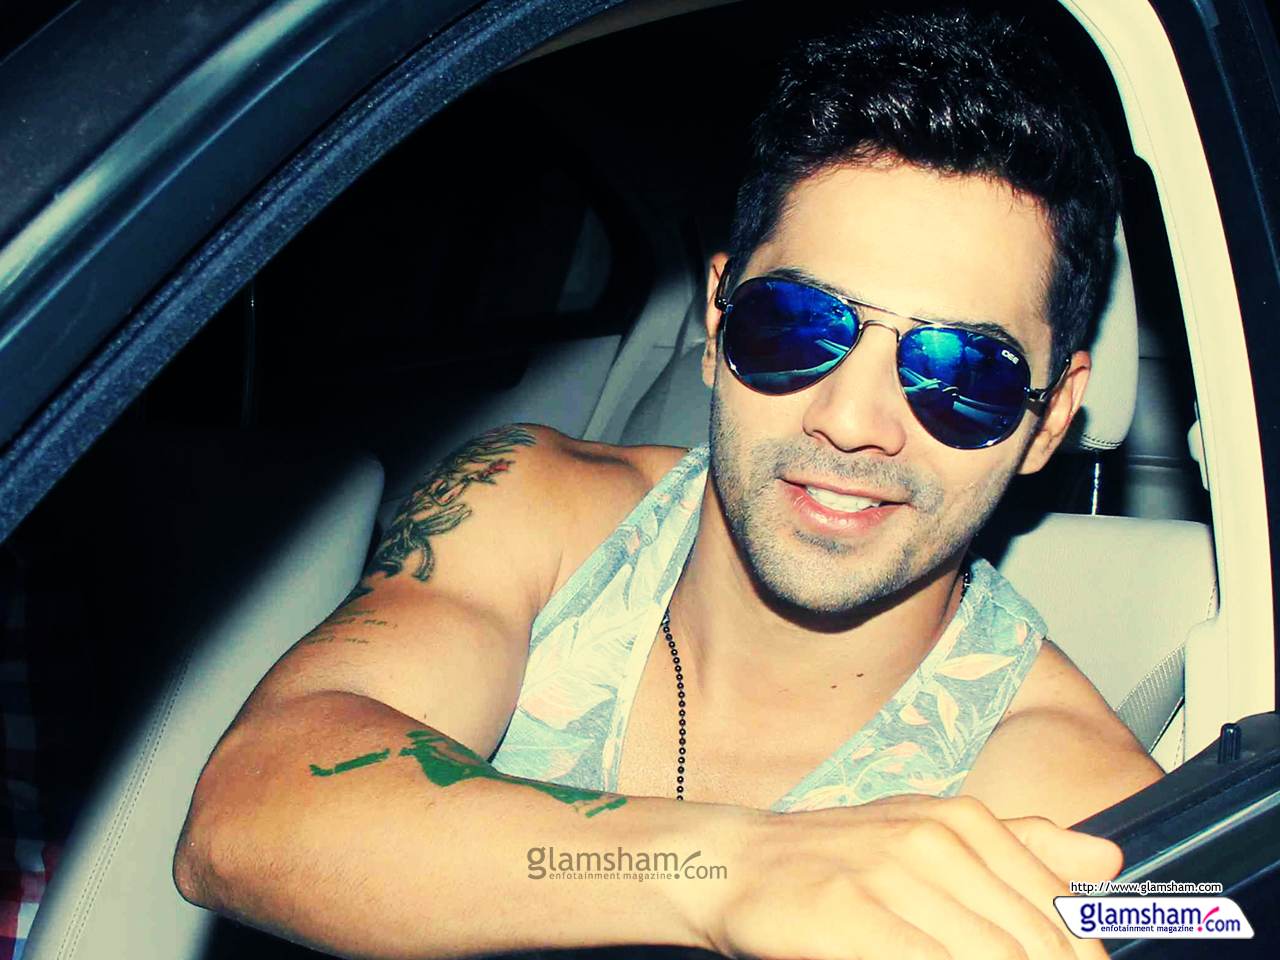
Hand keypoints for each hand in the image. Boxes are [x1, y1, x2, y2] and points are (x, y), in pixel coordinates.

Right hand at [699, 795, 1119, 959]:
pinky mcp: (853, 915)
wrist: (740, 862)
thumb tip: (1108, 860)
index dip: (1078, 956)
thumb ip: (1022, 845)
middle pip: (1032, 944)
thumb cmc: (839, 857)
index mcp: (965, 821)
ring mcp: (892, 877)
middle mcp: (935, 841)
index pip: (1056, 913)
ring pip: (992, 956)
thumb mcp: (932, 832)